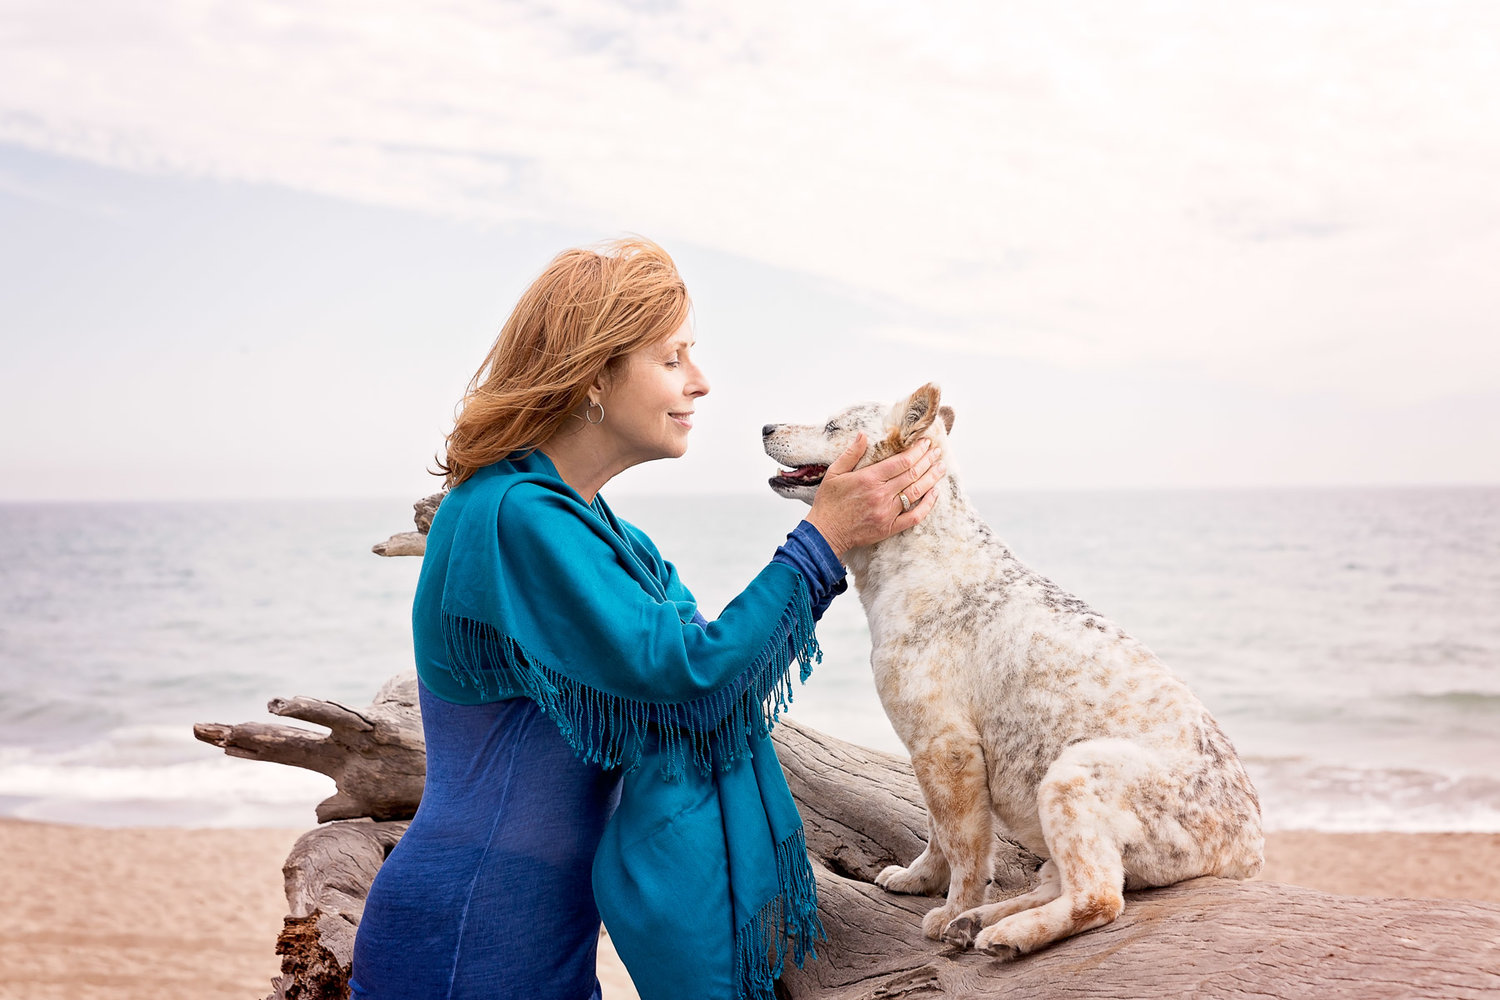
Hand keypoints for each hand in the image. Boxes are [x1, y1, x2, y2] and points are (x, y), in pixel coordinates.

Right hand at [806, 434, 946, 559]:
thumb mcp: (834, 473)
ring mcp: (887, 512)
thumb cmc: (829, 503)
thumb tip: (863, 435)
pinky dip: (927, 505)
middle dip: (927, 461)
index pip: (901, 462)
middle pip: (912, 474)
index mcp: (869, 478)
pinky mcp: (889, 527)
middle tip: (937, 452)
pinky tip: (934, 494)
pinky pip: (914, 517)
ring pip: (916, 492)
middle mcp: (881, 494)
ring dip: (931, 478)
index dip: (917, 451)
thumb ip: (851, 453)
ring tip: (941, 468)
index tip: (925, 443)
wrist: (825, 533)